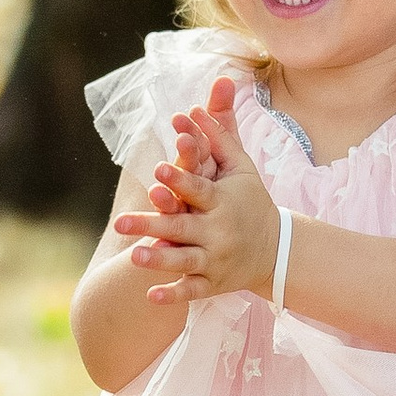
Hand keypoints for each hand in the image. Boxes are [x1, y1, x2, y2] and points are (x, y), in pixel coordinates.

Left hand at [113, 76, 278, 305]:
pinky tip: (150, 294)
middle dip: (153, 224)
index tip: (157, 171)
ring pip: (185, 261)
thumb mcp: (240, 167)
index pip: (199, 189)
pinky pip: (192, 291)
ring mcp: (216, 260)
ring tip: (134, 256)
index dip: (179, 180)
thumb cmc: (251, 201)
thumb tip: (200, 100)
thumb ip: (219, 135)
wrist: (276, 250)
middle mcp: (219, 232)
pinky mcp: (213, 283)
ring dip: (160, 260)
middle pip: (183, 227)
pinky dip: (173, 294)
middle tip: (119, 221)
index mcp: (223, 201)